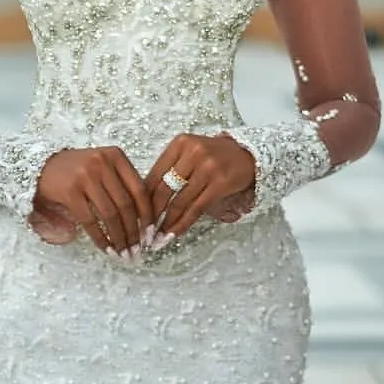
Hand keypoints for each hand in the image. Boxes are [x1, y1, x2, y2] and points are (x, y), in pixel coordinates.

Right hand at [33, 146, 152, 253]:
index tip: (150, 234)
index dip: (148, 215)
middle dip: (133, 232)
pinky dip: (100, 238)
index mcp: (116, 156)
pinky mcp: (70, 192)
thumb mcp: (104, 168)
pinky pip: (90, 221)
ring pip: (110, 215)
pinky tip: (106, 249)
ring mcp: (85, 176)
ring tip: (123, 254)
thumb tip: (144, 221)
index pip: (139, 189)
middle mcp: (102, 163)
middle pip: (126, 204)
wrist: (42, 167)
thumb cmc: (79, 171)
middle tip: (137, 250)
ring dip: (119, 238)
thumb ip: (122, 184)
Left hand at [143, 133, 257, 243]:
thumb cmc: (215, 157)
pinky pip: (196, 208)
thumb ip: (170, 169)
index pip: (154, 174)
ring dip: (167, 223)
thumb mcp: (190, 153)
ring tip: (157, 238)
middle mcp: (192, 152)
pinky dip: (183, 223)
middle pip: (164, 189)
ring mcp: (207, 167)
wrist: (248, 155)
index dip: (142, 199)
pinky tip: (175, 234)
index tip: (136, 216)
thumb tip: (146, 200)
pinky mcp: (220, 183)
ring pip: (180, 201)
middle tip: (143, 232)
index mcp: (179, 144)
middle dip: (152, 214)